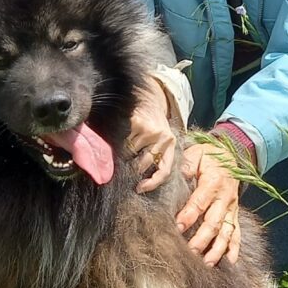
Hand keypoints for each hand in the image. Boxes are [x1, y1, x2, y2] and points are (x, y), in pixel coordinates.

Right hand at [127, 79, 175, 193]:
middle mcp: (164, 137)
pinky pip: (122, 141)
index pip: (164, 171)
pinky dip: (116, 143)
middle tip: (120, 171)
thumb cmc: (153, 126)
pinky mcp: (136, 122)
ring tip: (116, 153)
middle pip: (142, 164)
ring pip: (129, 153)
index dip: (152, 183)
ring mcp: (150, 129)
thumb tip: (140, 185)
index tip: (138, 189)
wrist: (149, 99)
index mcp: (172, 145)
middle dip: (130, 169)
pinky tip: (115, 140)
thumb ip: (156, 158)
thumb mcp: (162, 142)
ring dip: (121, 156)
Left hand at [175, 142, 241, 266]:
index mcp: (213, 182)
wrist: (232, 154)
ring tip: (207, 263)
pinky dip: (235, 248)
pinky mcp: (235, 214)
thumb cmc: (209, 156)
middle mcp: (225, 198)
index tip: (177, 227)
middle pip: (214, 222)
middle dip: (202, 239)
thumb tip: (172, 177)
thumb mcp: (196, 153)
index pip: (199, 202)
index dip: (188, 216)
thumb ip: (186, 166)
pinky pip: (237, 233)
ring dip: (217, 249)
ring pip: (226, 232)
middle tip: (190, 252)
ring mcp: (232, 208)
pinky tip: (230, 262)